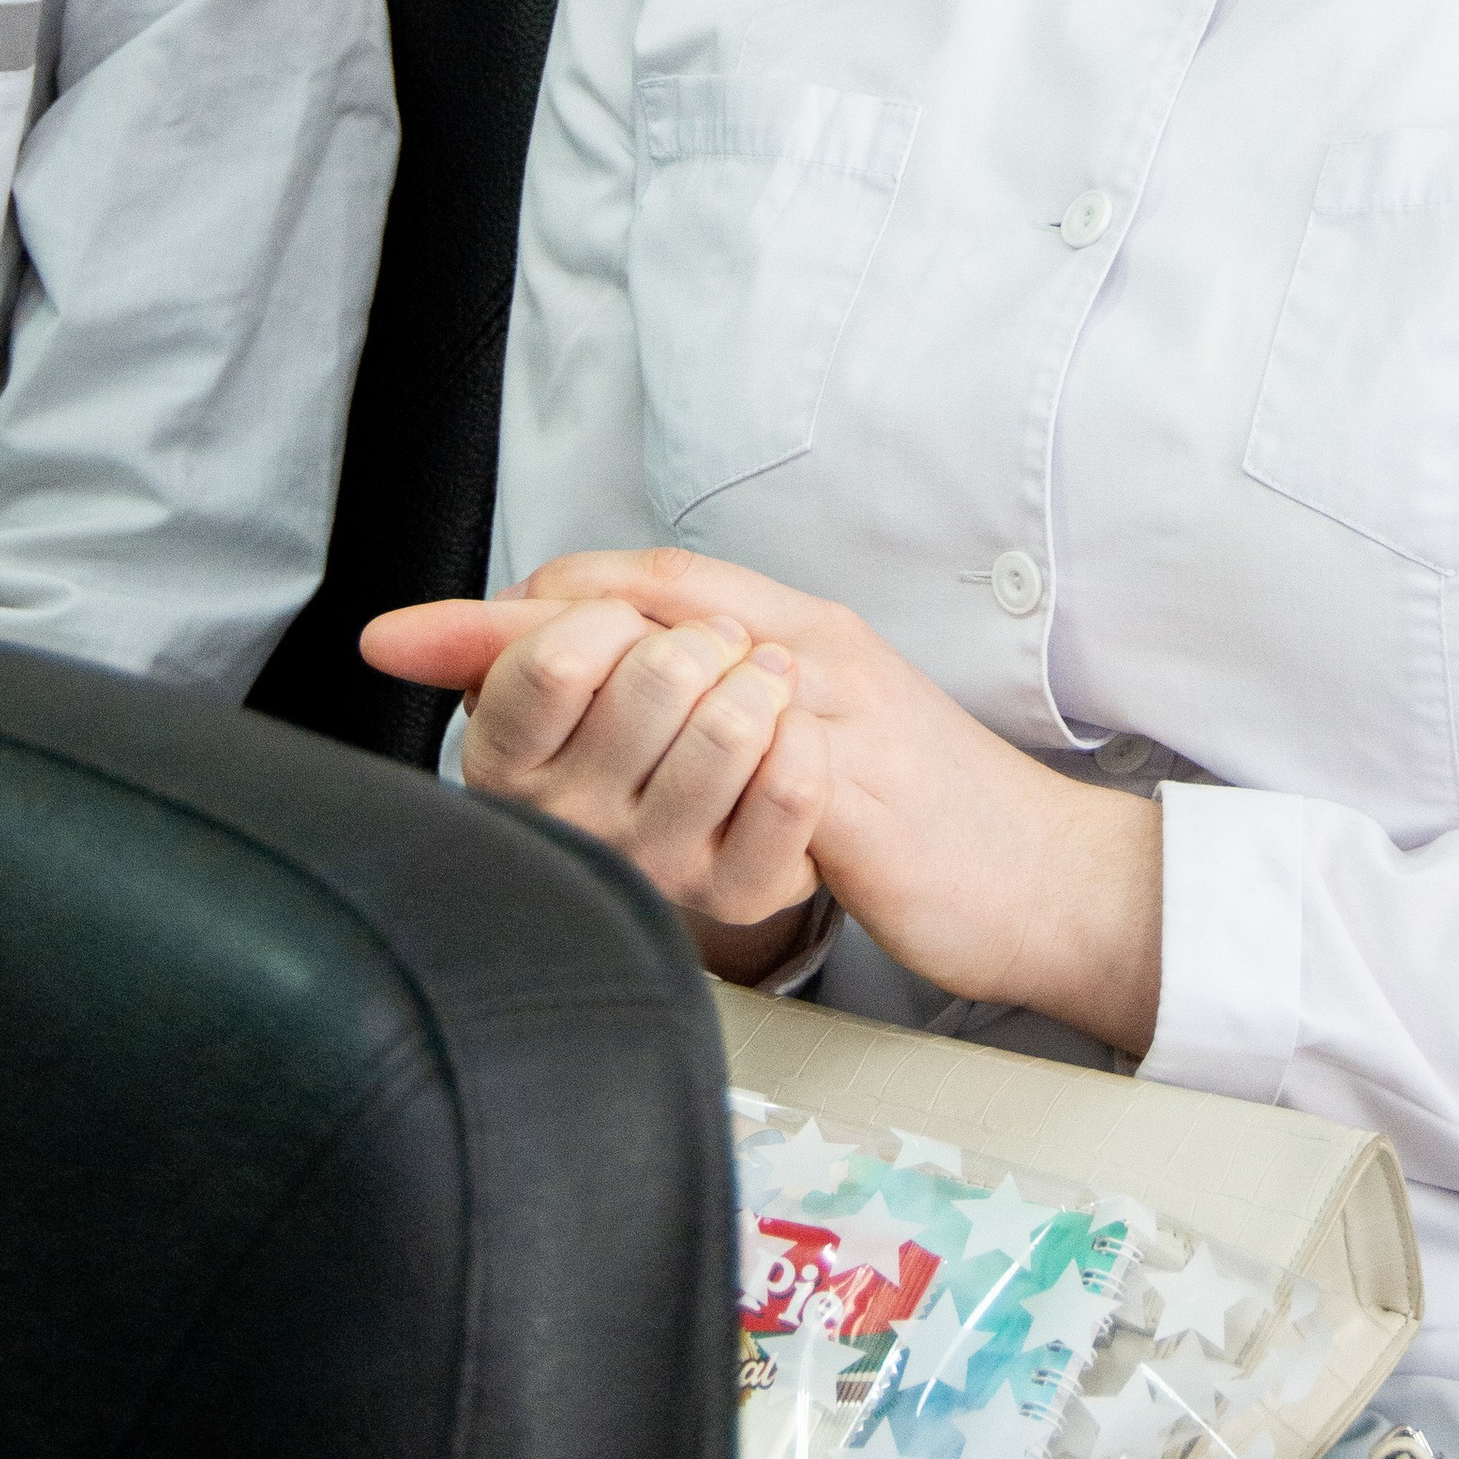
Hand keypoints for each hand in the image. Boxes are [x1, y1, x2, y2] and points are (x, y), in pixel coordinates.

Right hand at [361, 587, 824, 976]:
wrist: (736, 773)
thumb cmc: (634, 706)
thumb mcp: (553, 652)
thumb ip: (478, 634)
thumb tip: (380, 640)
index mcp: (508, 762)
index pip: (562, 657)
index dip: (613, 618)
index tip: (622, 629)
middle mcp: (572, 824)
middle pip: (659, 677)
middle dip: (699, 638)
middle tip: (702, 657)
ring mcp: (656, 864)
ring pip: (731, 725)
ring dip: (761, 678)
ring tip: (751, 688)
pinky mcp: (740, 891)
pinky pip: (791, 781)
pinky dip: (803, 731)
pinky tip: (785, 735)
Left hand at [367, 548, 1165, 1052]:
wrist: (1046, 875)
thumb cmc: (923, 815)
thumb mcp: (811, 732)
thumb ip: (725, 699)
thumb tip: (616, 696)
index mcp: (794, 630)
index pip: (641, 583)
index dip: (522, 599)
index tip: (412, 627)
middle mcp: (808, 649)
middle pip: (643, 605)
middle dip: (525, 629)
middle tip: (427, 655)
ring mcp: (831, 712)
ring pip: (682, 658)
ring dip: (578, 682)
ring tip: (497, 716)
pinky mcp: (850, 790)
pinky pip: (744, 758)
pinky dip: (660, 760)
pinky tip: (596, 780)